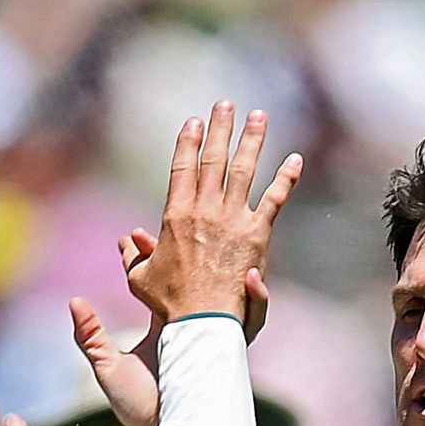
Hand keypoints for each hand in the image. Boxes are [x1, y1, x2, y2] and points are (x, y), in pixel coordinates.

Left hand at [72, 254, 270, 425]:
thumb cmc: (138, 407)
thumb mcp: (107, 366)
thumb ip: (91, 335)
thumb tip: (74, 300)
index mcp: (162, 324)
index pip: (155, 281)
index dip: (143, 259)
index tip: (130, 235)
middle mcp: (191, 325)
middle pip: (192, 277)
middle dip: (181, 249)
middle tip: (163, 229)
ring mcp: (215, 335)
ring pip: (226, 290)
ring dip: (222, 262)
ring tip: (211, 236)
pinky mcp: (233, 347)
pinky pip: (253, 320)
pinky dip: (259, 299)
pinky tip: (254, 277)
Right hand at [125, 101, 299, 323]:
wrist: (202, 321)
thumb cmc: (169, 304)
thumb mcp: (140, 279)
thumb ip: (133, 256)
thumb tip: (128, 240)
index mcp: (176, 215)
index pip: (183, 166)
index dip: (189, 140)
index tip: (194, 121)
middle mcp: (206, 209)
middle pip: (215, 158)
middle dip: (221, 128)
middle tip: (226, 105)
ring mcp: (234, 219)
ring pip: (245, 169)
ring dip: (253, 139)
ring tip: (259, 116)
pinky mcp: (258, 234)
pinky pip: (275, 199)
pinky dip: (286, 178)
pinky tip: (296, 159)